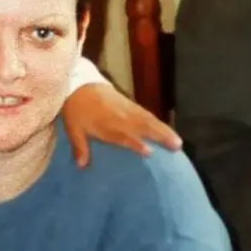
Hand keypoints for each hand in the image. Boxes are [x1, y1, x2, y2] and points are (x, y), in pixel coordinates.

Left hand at [61, 83, 181, 167]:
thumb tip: (81, 166)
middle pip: (142, 126)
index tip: (149, 152)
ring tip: (177, 140)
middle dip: (160, 136)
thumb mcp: (73, 129)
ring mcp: (126, 108)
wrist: (78, 84)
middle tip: (177, 146)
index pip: (123, 135)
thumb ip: (80, 147)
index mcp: (106, 124)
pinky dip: (156, 121)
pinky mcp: (128, 102)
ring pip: (147, 119)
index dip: (135, 143)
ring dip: (163, 129)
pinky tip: (164, 128)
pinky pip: (145, 112)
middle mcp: (120, 117)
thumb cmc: (76, 110)